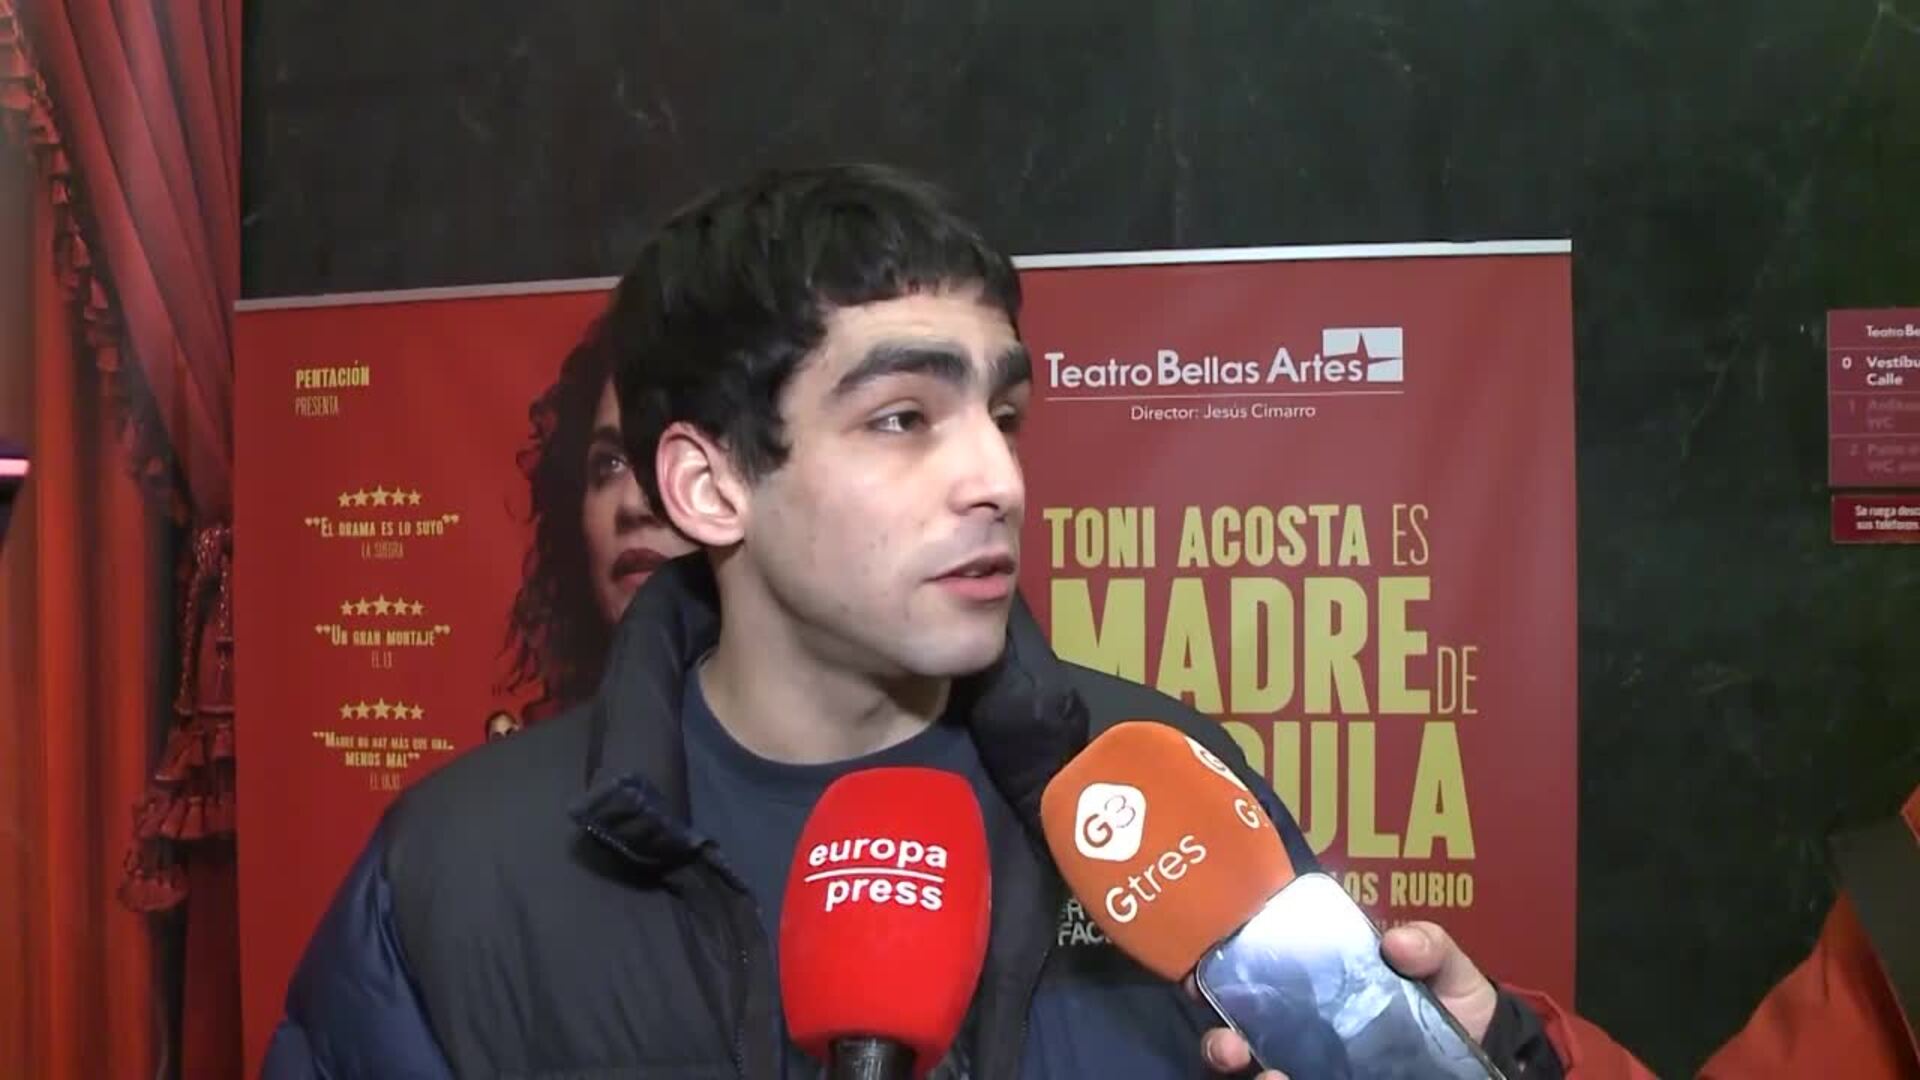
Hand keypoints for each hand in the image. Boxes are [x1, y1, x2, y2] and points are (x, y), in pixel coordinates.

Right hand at [1193, 920, 1498, 1076]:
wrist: (1484, 1061)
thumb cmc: (1455, 1007)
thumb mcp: (1448, 970)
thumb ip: (1431, 947)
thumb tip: (1396, 942)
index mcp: (1316, 988)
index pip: (1250, 978)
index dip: (1217, 975)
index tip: (1202, 975)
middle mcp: (1301, 1033)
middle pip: (1239, 1038)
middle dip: (1220, 1041)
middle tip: (1229, 1047)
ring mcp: (1310, 1068)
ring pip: (1257, 1074)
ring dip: (1247, 1074)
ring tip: (1268, 1079)